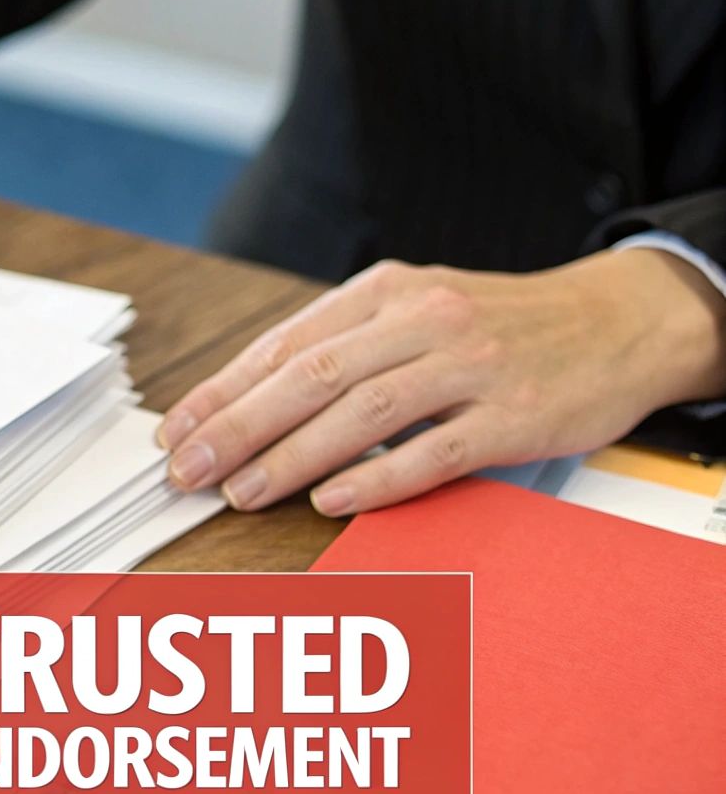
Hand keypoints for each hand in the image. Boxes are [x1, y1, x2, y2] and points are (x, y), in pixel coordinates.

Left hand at [159, 250, 725, 515]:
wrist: (618, 320)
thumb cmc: (496, 326)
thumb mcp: (411, 310)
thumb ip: (339, 347)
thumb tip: (246, 402)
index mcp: (383, 292)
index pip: (284, 345)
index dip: (222, 392)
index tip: (174, 433)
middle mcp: (421, 320)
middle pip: (310, 377)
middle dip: (238, 427)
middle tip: (188, 470)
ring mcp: (472, 366)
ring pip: (361, 413)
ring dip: (291, 458)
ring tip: (242, 492)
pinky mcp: (515, 413)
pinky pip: (432, 452)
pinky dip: (376, 479)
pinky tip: (329, 501)